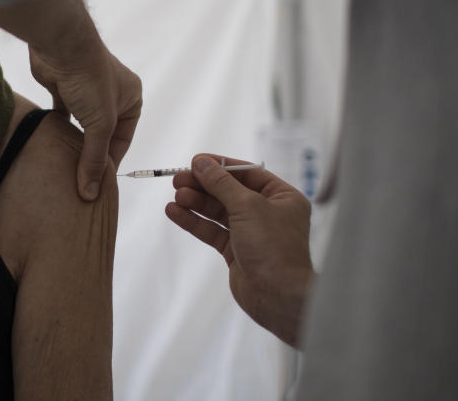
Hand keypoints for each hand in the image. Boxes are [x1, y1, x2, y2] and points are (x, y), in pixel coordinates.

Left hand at [29, 38, 141, 200]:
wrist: (61, 45)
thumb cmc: (90, 79)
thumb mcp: (100, 124)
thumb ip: (94, 158)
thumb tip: (91, 193)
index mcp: (131, 99)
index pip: (123, 139)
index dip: (110, 162)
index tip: (97, 184)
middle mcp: (113, 95)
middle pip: (103, 134)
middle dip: (92, 154)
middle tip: (80, 179)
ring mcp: (87, 91)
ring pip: (82, 126)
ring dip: (75, 142)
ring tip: (66, 167)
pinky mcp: (65, 88)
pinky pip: (64, 115)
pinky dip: (59, 129)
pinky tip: (53, 144)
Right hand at [166, 154, 314, 345]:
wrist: (278, 297)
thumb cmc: (272, 246)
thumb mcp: (247, 206)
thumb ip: (221, 183)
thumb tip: (200, 162)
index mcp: (282, 197)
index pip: (247, 173)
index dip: (220, 166)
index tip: (194, 161)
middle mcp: (268, 212)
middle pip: (229, 192)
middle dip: (203, 186)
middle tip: (177, 180)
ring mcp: (252, 233)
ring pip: (218, 212)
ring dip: (196, 203)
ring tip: (175, 197)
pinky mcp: (236, 251)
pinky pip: (213, 231)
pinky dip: (194, 221)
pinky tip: (175, 212)